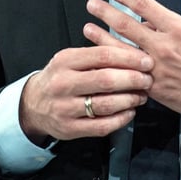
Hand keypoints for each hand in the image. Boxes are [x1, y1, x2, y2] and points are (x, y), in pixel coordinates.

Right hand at [19, 43, 152, 144]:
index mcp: (65, 61)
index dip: (129, 58)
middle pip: (106, 80)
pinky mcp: (70, 129)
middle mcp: (63, 84)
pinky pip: (102, 125)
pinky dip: (121, 119)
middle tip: (148, 79)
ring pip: (106, 104)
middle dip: (133, 79)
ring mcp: (65, 108)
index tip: (146, 60)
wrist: (32, 104)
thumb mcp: (69, 58)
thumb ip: (96, 54)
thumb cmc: (59, 77)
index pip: (102, 56)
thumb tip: (132, 51)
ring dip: (130, 100)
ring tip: (141, 95)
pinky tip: (130, 112)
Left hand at [85, 0, 180, 125]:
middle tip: (92, 4)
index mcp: (176, 28)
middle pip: (127, 25)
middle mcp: (164, 46)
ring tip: (88, 28)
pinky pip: (128, 73)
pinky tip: (101, 60)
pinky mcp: (153, 87)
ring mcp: (156, 68)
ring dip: (102, 38)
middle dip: (106, 13)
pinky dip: (114, 65)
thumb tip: (144, 21)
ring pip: (122, 50)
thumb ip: (166, 27)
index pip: (144, 5)